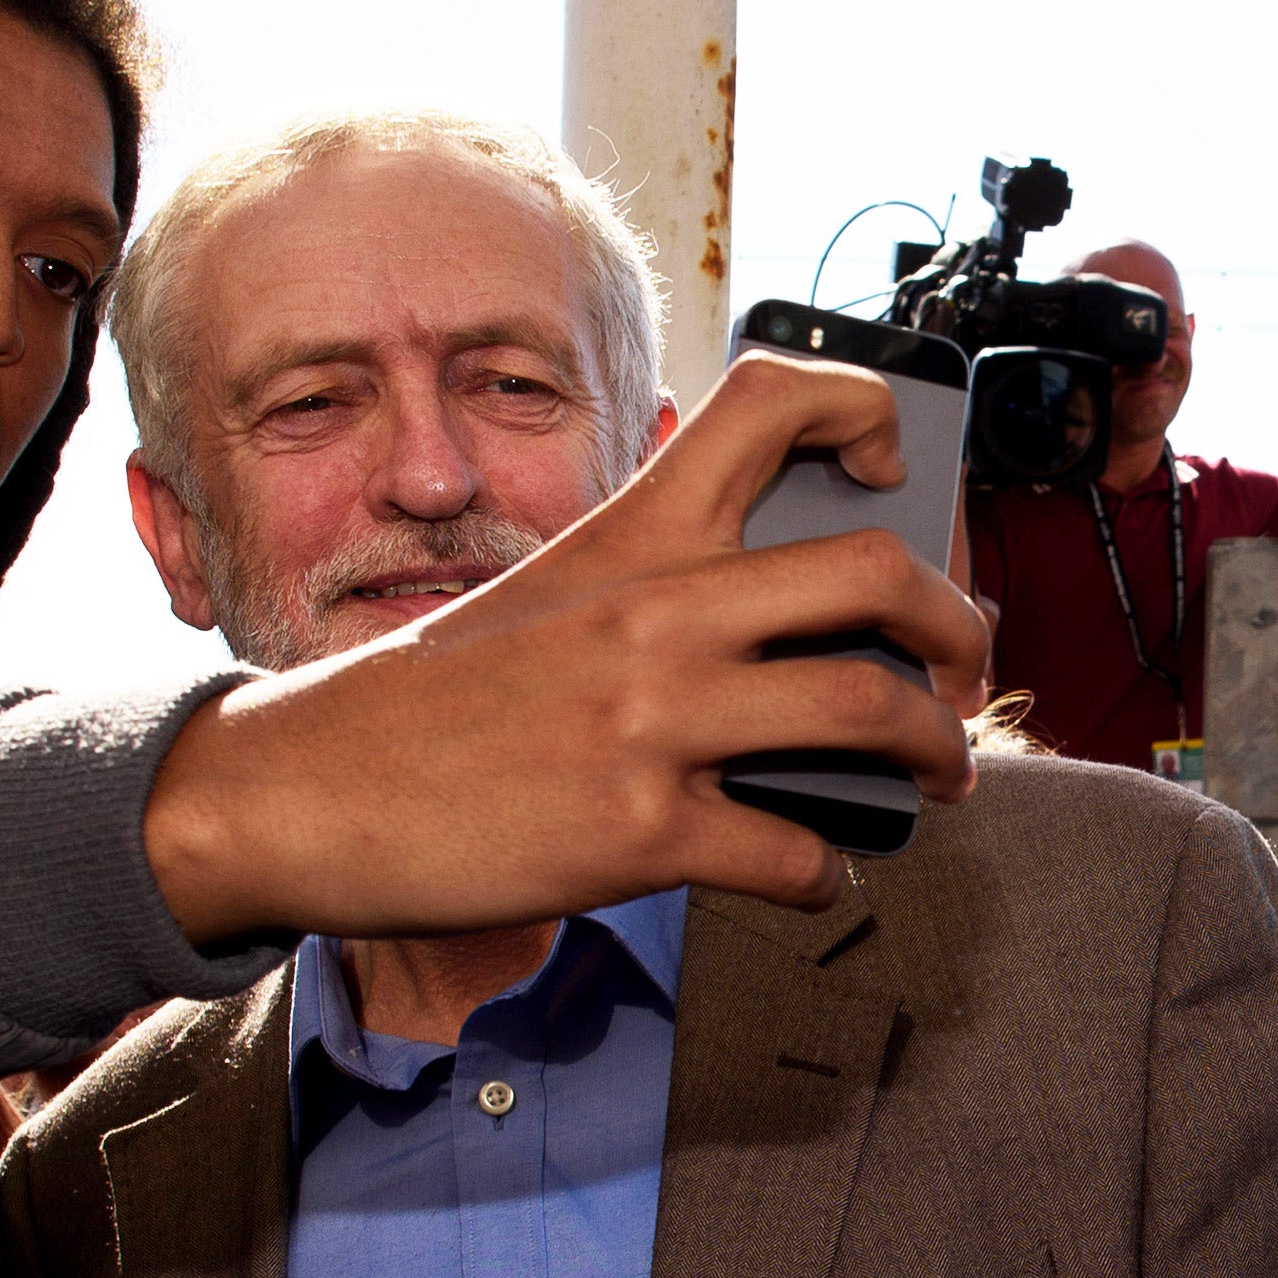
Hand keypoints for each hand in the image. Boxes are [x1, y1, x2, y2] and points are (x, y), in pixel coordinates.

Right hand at [146, 351, 990, 941]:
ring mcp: (653, 721)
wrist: (313, 786)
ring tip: (940, 775)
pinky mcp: (639, 831)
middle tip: (965, 663)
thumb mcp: (540, 603)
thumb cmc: (427, 700)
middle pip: (873, 569)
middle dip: (958, 623)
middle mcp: (656, 612)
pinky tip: (815, 872)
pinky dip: (829, 871)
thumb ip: (649, 594)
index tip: (893, 469)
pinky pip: (796, 854)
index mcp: (628, 538)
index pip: (770, 405)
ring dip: (936, 752)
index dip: (864, 412)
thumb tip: (769, 635)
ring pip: (869, 712)